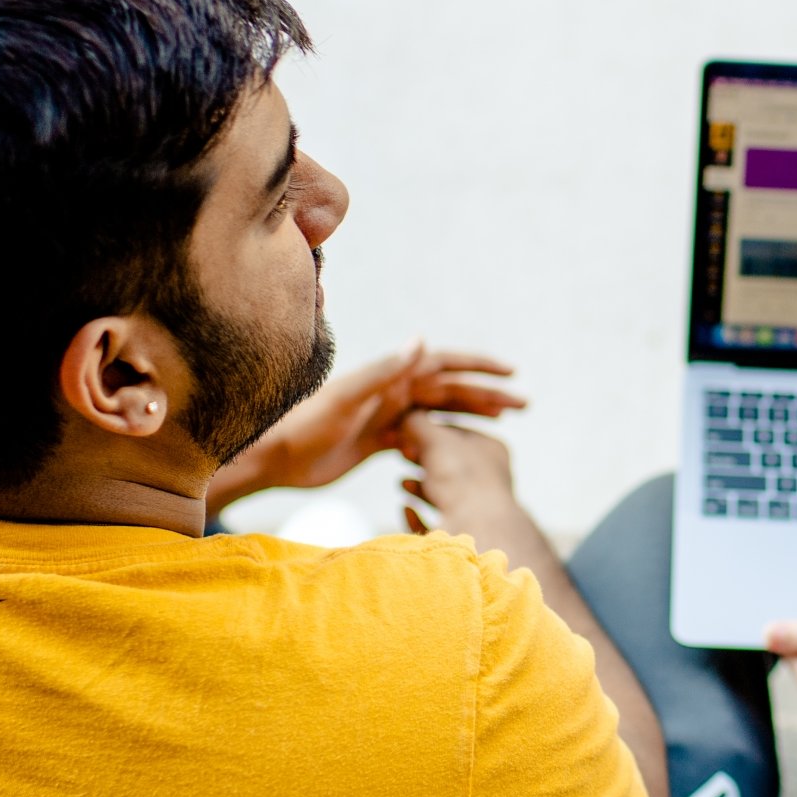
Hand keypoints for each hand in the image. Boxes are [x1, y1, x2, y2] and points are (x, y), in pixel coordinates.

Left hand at [208, 342, 522, 510]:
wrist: (273, 458)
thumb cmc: (303, 425)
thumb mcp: (346, 398)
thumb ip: (384, 370)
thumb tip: (421, 339)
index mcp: (388, 377)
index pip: (443, 364)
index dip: (477, 366)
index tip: (510, 372)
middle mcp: (391, 391)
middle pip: (449, 389)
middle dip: (487, 394)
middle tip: (524, 404)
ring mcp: (386, 414)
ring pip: (440, 412)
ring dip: (472, 414)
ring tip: (506, 423)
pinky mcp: (378, 439)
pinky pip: (423, 436)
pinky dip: (445, 439)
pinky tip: (465, 450)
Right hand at [395, 412, 519, 529]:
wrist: (475, 528)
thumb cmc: (460, 477)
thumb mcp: (435, 439)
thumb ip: (419, 424)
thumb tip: (407, 415)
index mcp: (491, 451)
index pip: (456, 434)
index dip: (427, 431)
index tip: (403, 431)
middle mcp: (489, 480)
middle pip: (448, 465)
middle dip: (421, 460)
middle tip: (401, 454)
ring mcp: (479, 510)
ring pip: (443, 495)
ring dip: (419, 488)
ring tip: (402, 483)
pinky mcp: (464, 537)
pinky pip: (437, 524)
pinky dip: (419, 515)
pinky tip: (405, 508)